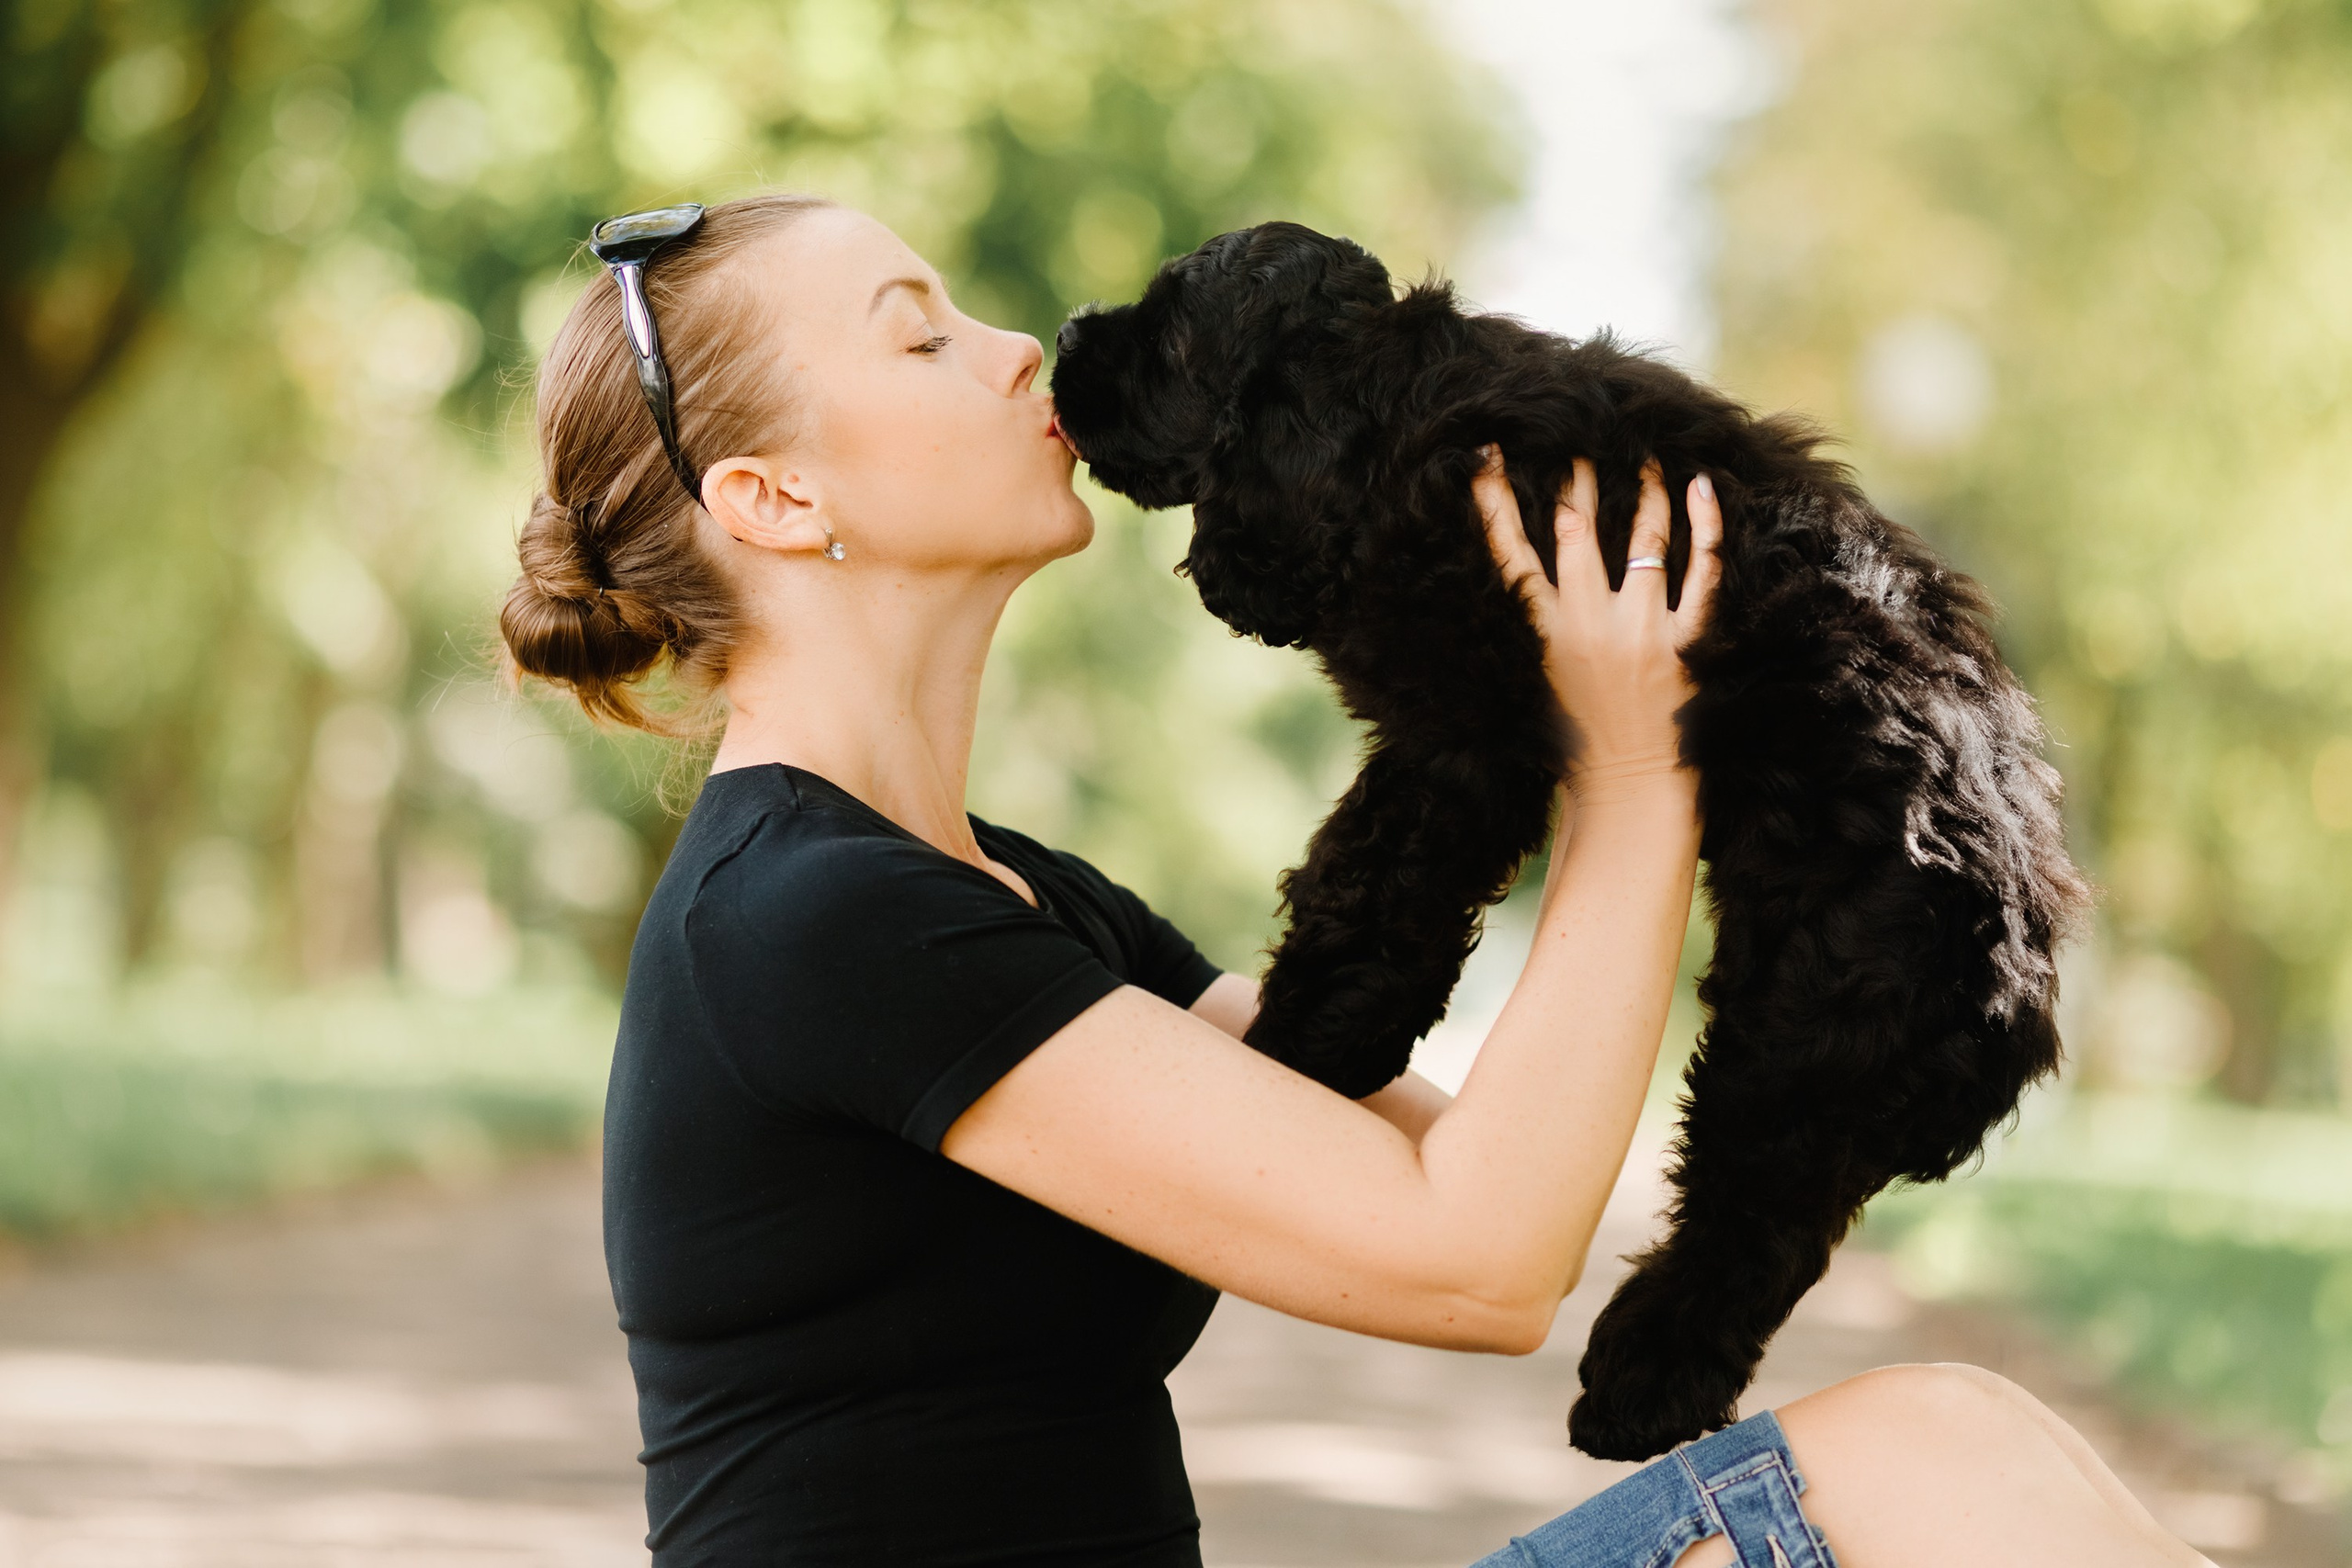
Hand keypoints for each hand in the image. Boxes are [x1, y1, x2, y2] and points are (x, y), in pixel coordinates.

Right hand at [1472, 449, 1721, 793]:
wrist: (1631, 786)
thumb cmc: (1583, 735)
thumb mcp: (1549, 672)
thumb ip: (1549, 618)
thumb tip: (1540, 565)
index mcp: (1547, 633)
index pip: (1512, 554)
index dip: (1495, 501)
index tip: (1487, 456)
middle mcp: (1591, 625)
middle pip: (1576, 532)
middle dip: (1576, 480)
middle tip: (1580, 442)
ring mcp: (1643, 631)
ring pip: (1643, 539)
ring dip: (1642, 491)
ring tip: (1642, 458)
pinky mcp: (1686, 642)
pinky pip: (1702, 571)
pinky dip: (1704, 526)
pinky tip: (1701, 489)